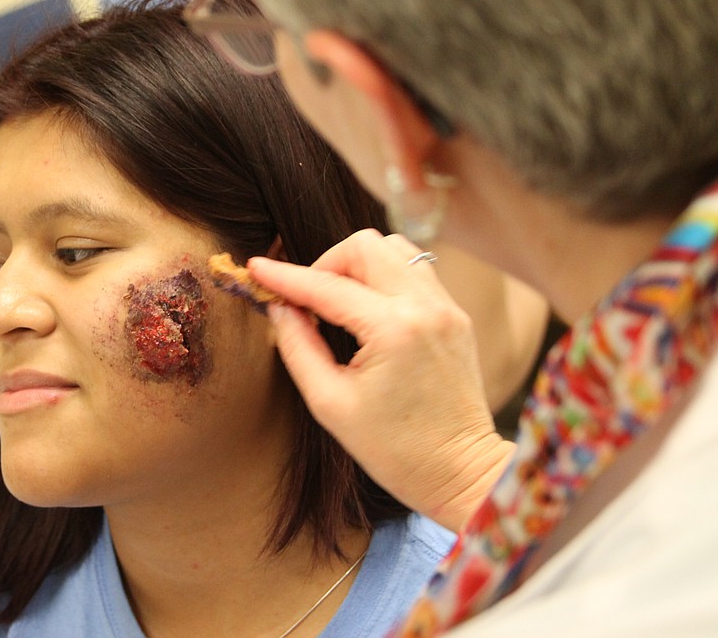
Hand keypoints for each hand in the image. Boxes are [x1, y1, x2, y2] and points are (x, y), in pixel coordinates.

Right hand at [250, 229, 512, 531]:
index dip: (285, 276)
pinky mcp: (455, 315)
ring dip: (357, 266)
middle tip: (307, 299)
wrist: (461, 472)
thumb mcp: (330, 403)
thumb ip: (298, 347)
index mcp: (393, 330)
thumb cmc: (394, 450)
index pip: (326, 286)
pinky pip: (413, 271)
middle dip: (326, 263)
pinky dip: (383, 278)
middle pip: (365, 246)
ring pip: (393, 249)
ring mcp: (446, 307)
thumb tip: (280, 309)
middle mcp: (425, 307)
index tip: (256, 269)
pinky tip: (367, 312)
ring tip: (338, 303)